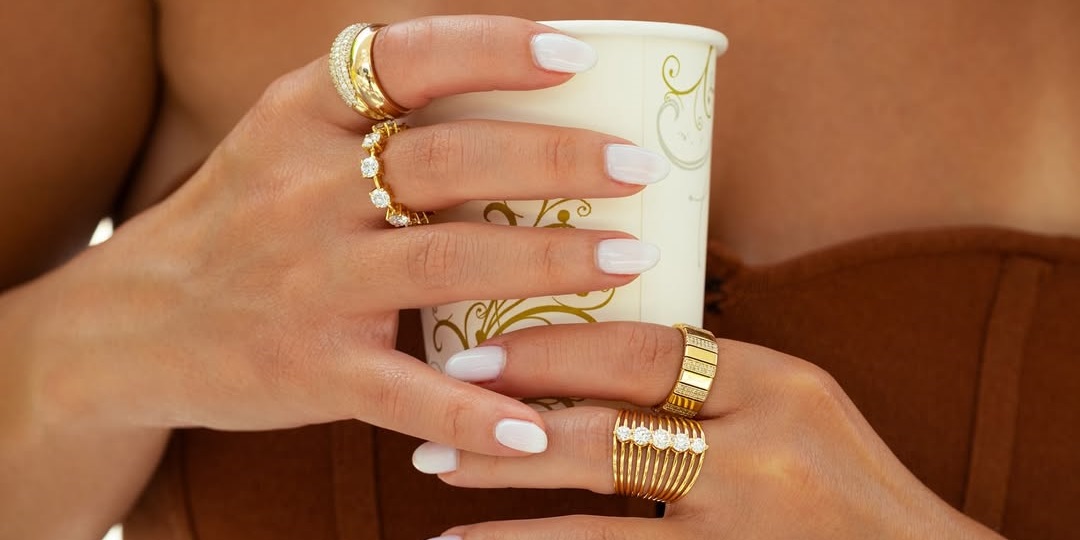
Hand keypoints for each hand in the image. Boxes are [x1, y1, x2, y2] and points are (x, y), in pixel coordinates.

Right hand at [22, 16, 669, 458]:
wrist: (127, 329)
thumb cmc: (236, 224)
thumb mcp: (280, 144)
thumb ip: (366, 115)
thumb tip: (505, 89)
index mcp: (300, 120)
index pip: (404, 59)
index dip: (492, 50)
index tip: (572, 54)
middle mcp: (303, 191)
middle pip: (447, 160)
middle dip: (554, 160)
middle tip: (637, 166)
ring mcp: (306, 282)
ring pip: (448, 262)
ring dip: (550, 262)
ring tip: (631, 258)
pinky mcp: (309, 369)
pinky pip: (408, 390)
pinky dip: (477, 410)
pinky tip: (537, 423)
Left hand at [412, 322, 1004, 538]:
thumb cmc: (847, 480)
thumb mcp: (795, 404)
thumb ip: (709, 380)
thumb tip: (594, 353)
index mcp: (779, 383)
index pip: (643, 350)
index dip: (552, 348)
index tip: (482, 354)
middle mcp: (761, 452)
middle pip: (606, 427)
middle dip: (509, 418)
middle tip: (438, 410)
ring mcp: (743, 525)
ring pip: (598, 509)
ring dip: (509, 489)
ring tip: (439, 469)